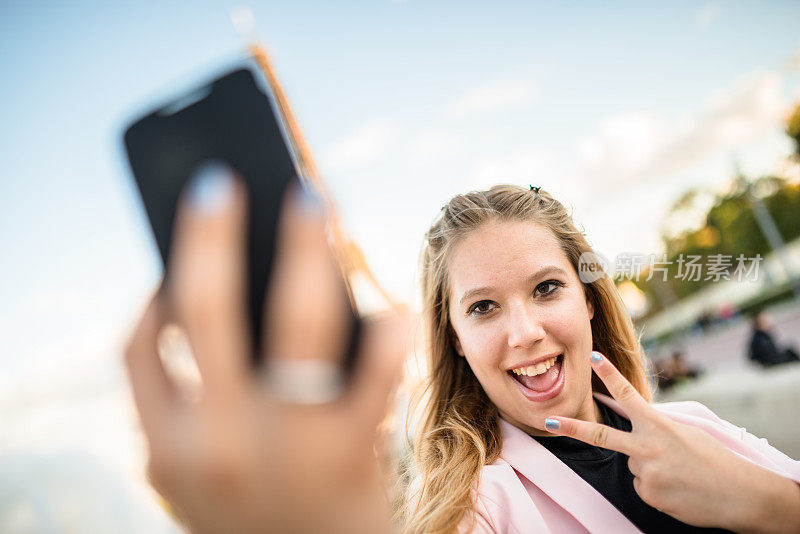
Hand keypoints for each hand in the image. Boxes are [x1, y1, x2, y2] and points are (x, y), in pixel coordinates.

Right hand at [124, 169, 406, 533]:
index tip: (174, 246)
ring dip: (304, 248)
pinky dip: (384, 330)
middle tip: (224, 179)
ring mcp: (282, 447)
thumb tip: (221, 300)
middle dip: (210, 233)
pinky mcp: (349, 453)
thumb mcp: (208, 469)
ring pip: (294, 319)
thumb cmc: (264, 515)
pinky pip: (372, 369)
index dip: (156, 289)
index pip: (138, 348)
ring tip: (314, 201)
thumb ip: (200, 402)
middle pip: (205, 308)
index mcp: (166, 448)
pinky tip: (388, 308)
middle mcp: (212, 444)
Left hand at [544, 351, 799, 532]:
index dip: (610, 375)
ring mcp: (644, 473)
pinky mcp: (647, 494)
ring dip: (650, 466)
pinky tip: (678, 487)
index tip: (594, 357)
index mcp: (659, 426)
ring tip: (679, 473)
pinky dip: (656, 485)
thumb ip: (655, 429)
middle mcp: (647, 448)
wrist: (740, 496)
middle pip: (601, 436)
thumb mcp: (686, 433)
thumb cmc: (716, 460)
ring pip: (633, 464)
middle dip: (572, 428)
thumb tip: (633, 429)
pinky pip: (641, 485)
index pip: (629, 395)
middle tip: (548, 422)